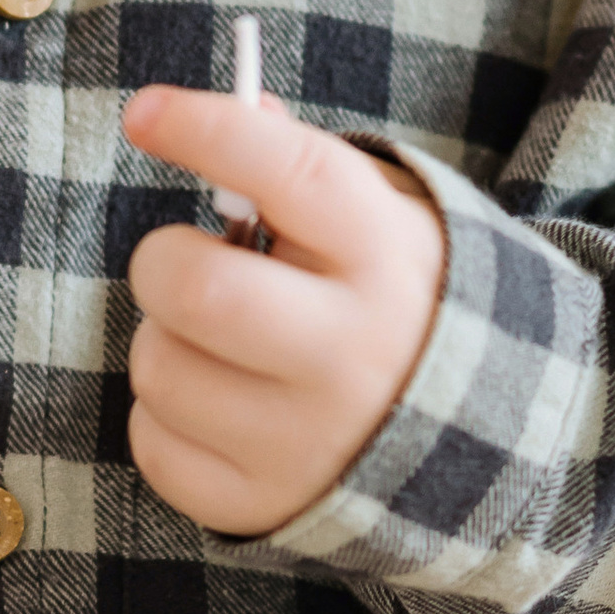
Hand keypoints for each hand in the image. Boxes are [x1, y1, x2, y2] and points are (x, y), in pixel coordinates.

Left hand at [118, 88, 447, 536]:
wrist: (470, 441)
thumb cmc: (391, 300)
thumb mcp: (379, 220)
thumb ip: (303, 165)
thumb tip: (239, 110)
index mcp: (384, 258)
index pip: (289, 174)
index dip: (207, 131)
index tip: (144, 112)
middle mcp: (352, 352)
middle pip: (199, 289)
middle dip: (163, 261)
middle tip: (182, 262)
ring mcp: (309, 439)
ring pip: (159, 366)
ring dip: (164, 342)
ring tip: (220, 345)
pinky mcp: (264, 503)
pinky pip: (153, 443)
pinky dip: (165, 417)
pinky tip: (220, 406)